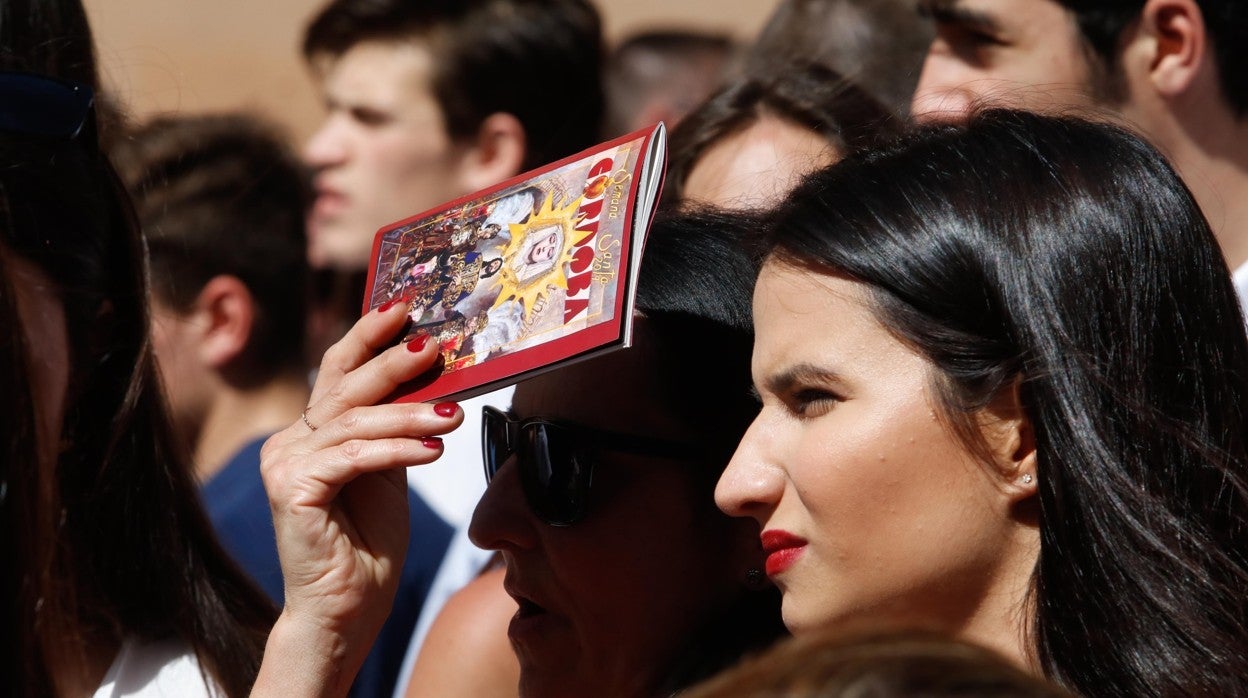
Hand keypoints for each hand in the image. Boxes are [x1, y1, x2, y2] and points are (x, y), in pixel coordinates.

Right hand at [253, 303, 462, 696]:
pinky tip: (433, 449)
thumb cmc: (369, 545)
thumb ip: (395, 427)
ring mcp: (284, 463)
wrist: (347, 609)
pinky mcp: (291, 489)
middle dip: (394, 361)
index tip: (405, 307)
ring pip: (354, 420)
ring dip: (410, 413)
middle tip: (435, 345)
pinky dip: (397, 449)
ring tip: (452, 413)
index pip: (337, 369)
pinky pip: (353, 456)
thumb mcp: (390, 470)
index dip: (368, 335)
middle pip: (345, 385)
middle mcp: (289, 440)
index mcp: (310, 431)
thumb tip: (432, 378)